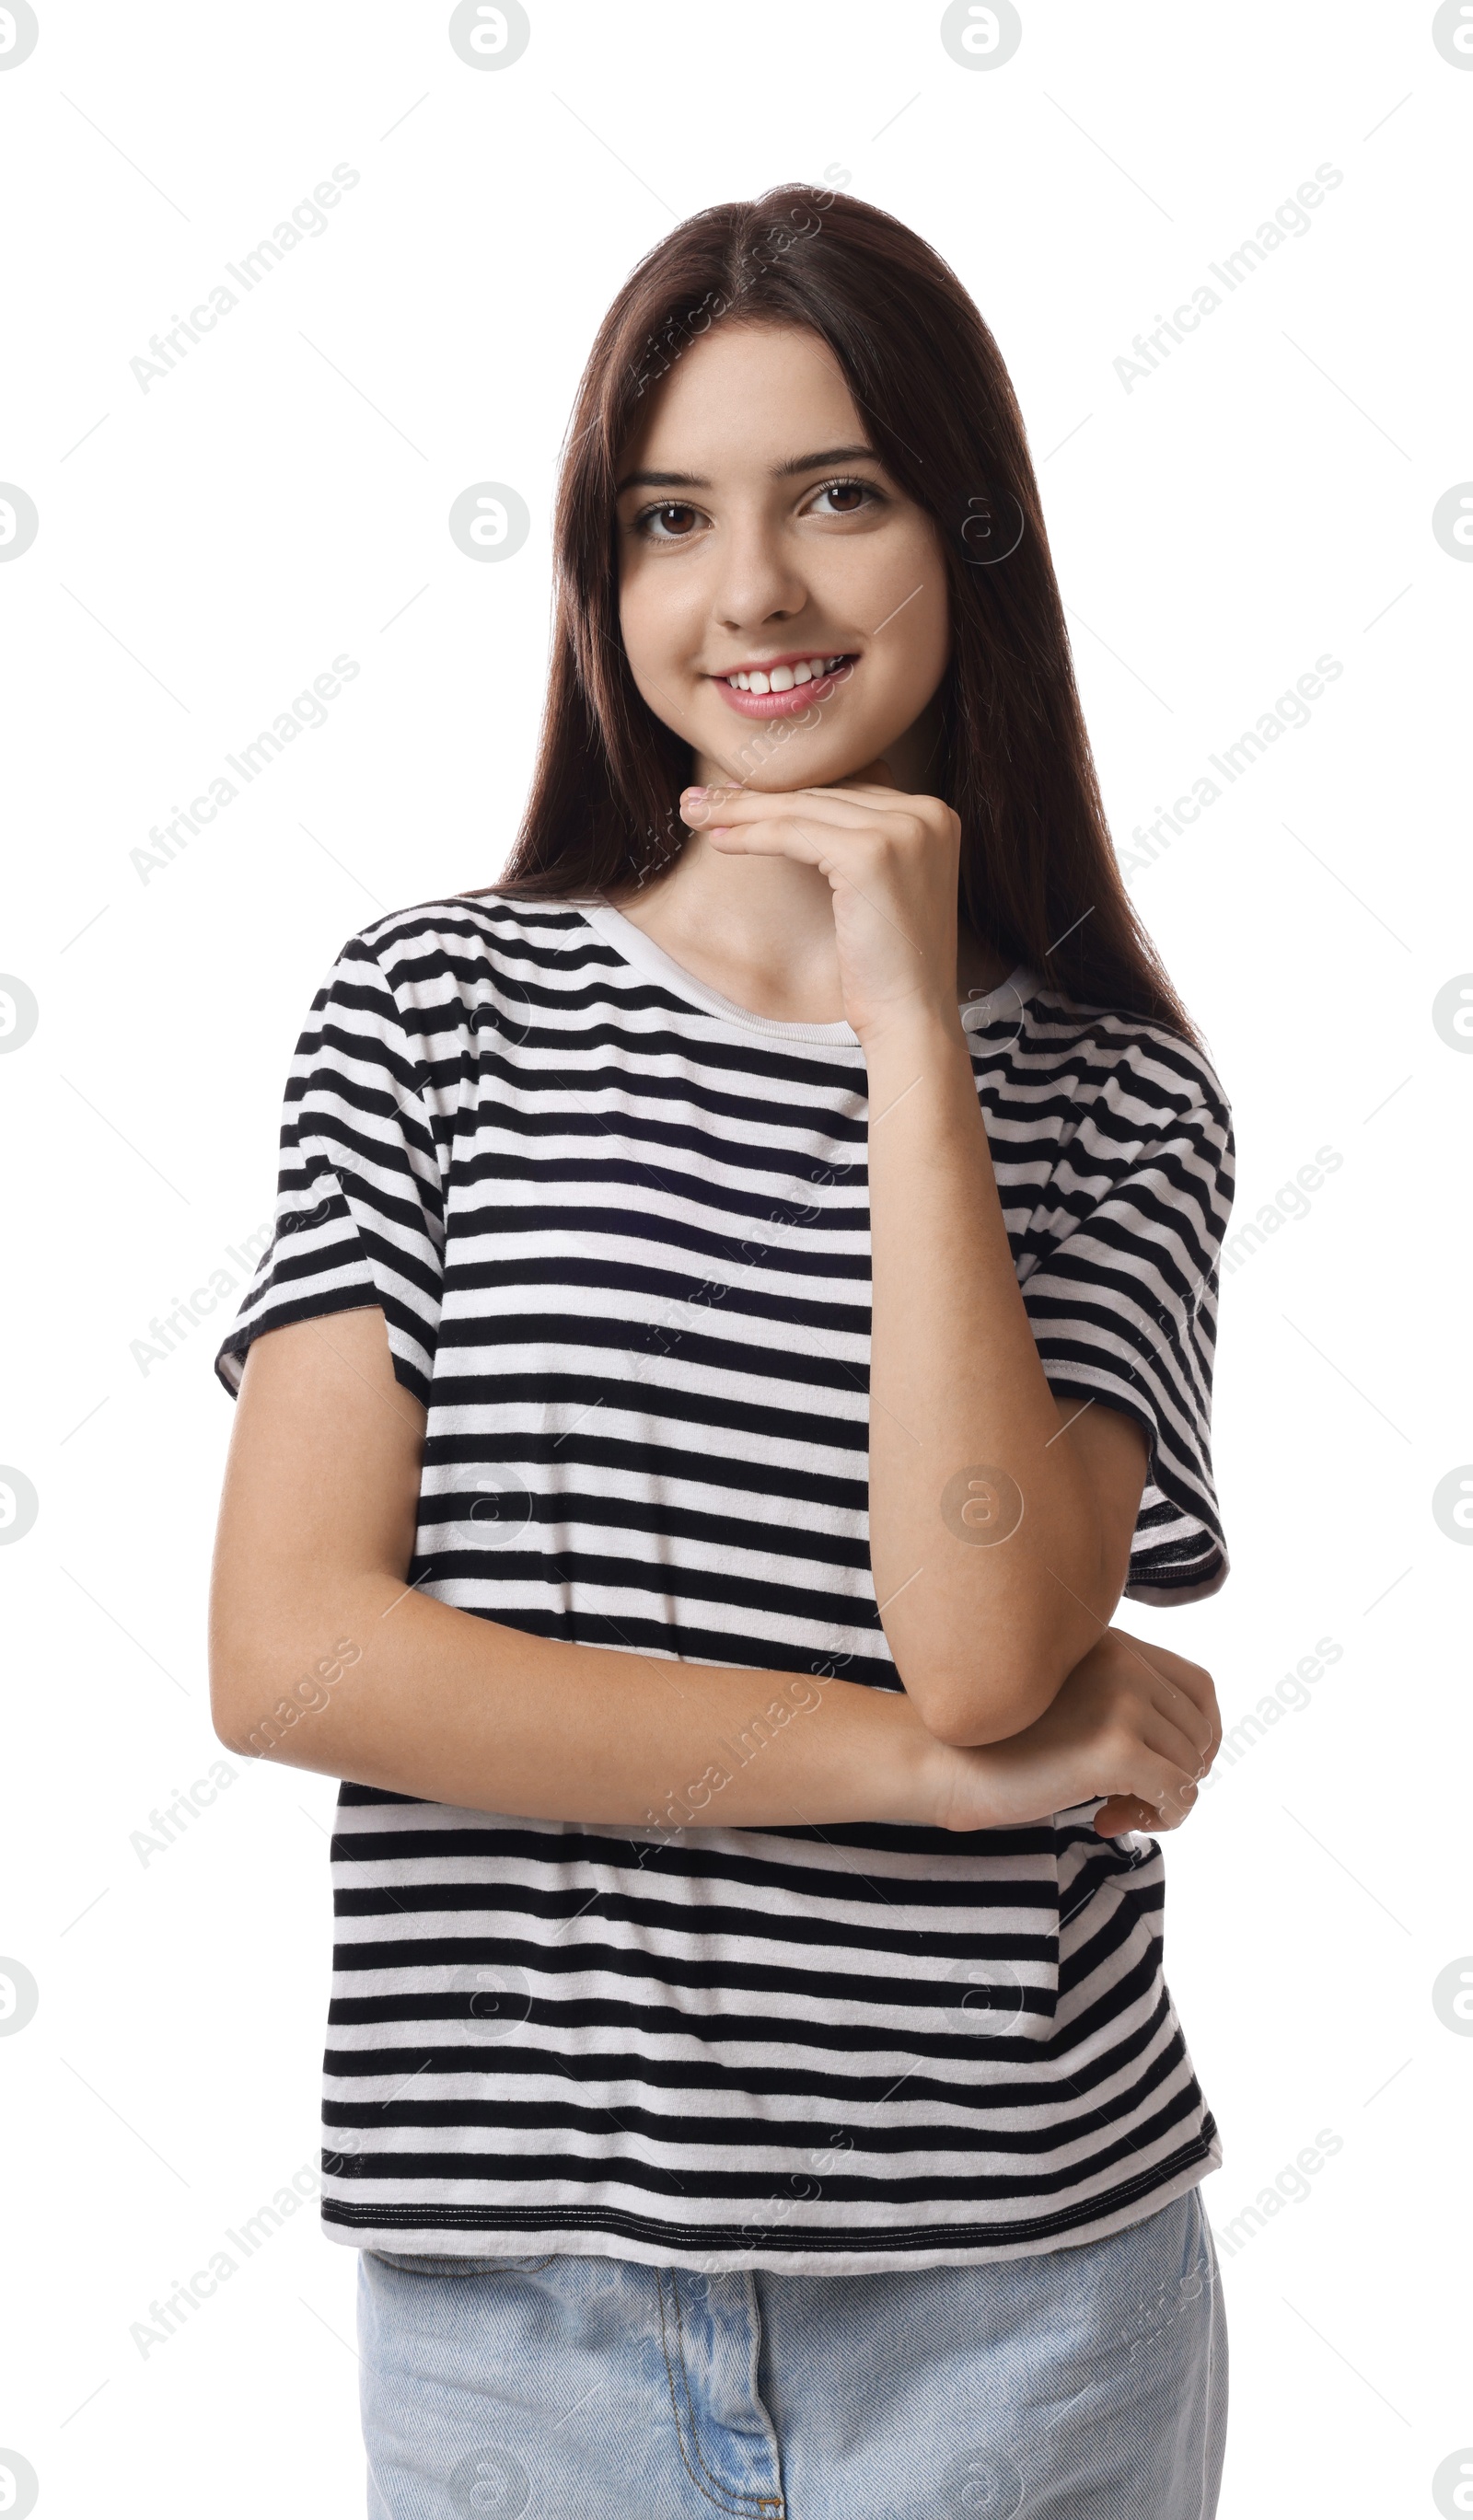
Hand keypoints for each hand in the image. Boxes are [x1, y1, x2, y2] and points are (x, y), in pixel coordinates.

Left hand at [679, 761, 962, 1047]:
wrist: (910, 1017)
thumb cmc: (887, 967)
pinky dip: (751, 836)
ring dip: (740, 811)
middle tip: (701, 798)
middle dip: (755, 796)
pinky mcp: (872, 853)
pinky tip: (719, 842)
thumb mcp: (880, 889)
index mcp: (935, 815)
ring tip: (694, 814)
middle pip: (822, 794)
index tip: (735, 797)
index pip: (845, 790)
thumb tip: (792, 809)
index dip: (787, 793)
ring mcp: (903, 829)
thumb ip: (858, 843)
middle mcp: (927, 813)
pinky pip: (792, 833)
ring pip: (802, 809)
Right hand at [927, 1628, 1221, 1837]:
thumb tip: (1193, 1756)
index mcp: (1112, 1644)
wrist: (940, 1759)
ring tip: (1113, 1813)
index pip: (1199, 1687)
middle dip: (1175, 1776)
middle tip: (1126, 1803)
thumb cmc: (997, 1742)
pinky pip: (1179, 1795)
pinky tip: (1109, 1822)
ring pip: (1192, 1767)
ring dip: (1163, 1802)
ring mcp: (1121, 1703)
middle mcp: (1123, 1663)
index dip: (1198, 1736)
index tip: (1163, 1770)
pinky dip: (1161, 1819)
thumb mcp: (1068, 1701)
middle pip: (1201, 1732)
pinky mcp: (1115, 1749)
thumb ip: (1120, 1703)